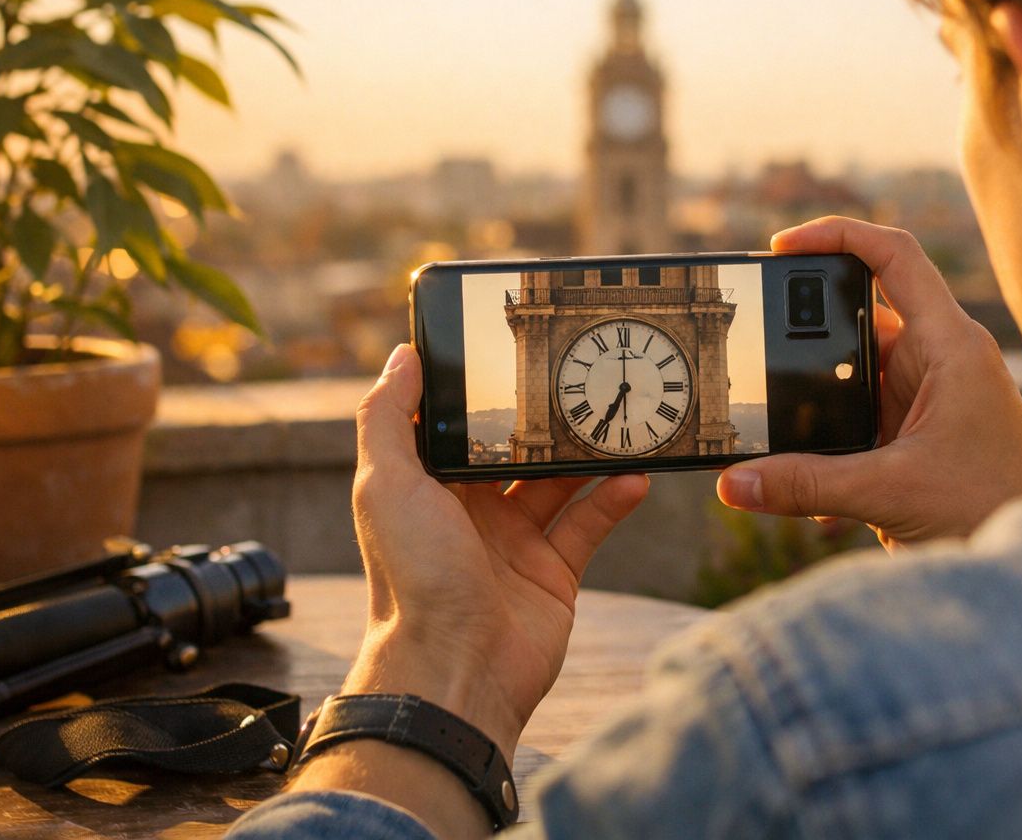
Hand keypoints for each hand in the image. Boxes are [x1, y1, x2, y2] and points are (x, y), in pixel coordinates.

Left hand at [346, 345, 648, 754]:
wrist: (456, 670)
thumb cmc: (413, 578)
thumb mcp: (386, 485)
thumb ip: (387, 418)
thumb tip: (403, 355)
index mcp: (428, 489)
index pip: (461, 429)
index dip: (486, 395)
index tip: (518, 353)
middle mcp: (471, 512)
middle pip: (517, 452)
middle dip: (547, 419)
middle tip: (585, 379)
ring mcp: (514, 543)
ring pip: (559, 483)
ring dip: (588, 455)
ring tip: (621, 421)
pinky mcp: (553, 573)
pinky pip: (588, 525)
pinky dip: (613, 499)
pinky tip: (635, 477)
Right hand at [717, 217, 1021, 548]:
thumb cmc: (997, 512)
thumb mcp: (891, 494)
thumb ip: (807, 486)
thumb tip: (733, 484)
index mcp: (949, 346)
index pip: (895, 256)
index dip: (837, 235)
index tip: (782, 246)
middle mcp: (940, 360)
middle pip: (857, 316)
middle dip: (805, 336)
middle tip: (757, 347)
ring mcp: (928, 396)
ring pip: (852, 375)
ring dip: (816, 404)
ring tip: (776, 431)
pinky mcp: (917, 434)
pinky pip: (859, 419)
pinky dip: (830, 445)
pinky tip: (813, 490)